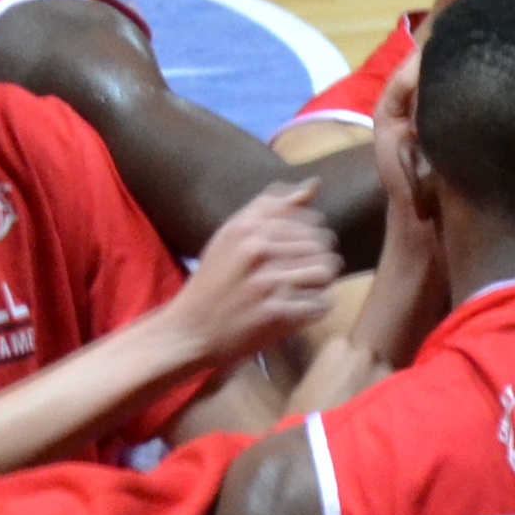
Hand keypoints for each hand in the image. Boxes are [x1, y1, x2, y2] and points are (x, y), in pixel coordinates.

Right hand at [179, 186, 342, 367]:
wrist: (188, 331)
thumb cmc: (213, 281)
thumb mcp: (232, 235)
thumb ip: (272, 207)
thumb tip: (315, 184)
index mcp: (246, 226)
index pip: (310, 221)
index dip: (311, 239)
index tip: (296, 255)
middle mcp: (257, 249)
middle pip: (322, 245)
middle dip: (319, 261)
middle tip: (302, 277)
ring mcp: (267, 282)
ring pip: (325, 272)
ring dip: (321, 284)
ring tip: (304, 291)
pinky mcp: (275, 313)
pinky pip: (320, 304)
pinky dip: (315, 309)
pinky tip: (299, 311)